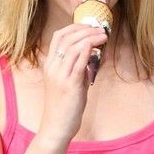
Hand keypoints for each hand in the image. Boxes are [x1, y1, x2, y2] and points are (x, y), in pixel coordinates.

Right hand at [37, 23, 110, 143]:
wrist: (56, 128)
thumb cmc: (63, 108)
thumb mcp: (70, 84)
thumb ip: (78, 70)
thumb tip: (91, 58)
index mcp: (50, 65)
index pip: (58, 36)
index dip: (74, 27)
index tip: (90, 26)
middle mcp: (52, 67)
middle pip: (67, 37)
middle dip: (86, 29)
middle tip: (101, 29)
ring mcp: (60, 76)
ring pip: (73, 47)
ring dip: (90, 38)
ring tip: (104, 36)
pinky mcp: (69, 85)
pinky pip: (78, 63)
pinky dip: (87, 51)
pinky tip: (97, 46)